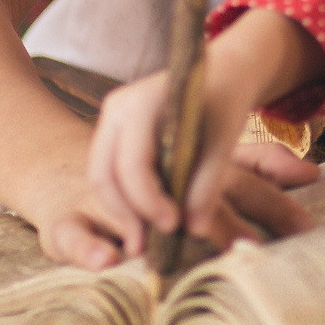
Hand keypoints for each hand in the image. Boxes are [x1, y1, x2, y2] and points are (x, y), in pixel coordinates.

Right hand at [69, 10, 324, 264]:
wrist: (220, 74)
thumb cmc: (225, 103)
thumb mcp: (224, 140)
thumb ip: (208, 184)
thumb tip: (195, 229)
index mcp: (140, 102)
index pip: (132, 162)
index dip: (148, 200)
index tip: (173, 226)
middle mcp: (116, 110)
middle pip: (104, 174)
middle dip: (124, 215)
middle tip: (146, 249)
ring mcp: (110, 122)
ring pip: (100, 178)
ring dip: (120, 213)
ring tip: (144, 244)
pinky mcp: (113, 137)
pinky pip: (107, 175)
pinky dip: (122, 202)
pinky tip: (143, 223)